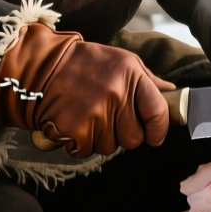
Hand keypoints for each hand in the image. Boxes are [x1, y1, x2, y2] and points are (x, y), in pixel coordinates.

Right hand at [0, 23, 175, 156]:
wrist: (39, 67)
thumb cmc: (83, 63)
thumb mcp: (121, 61)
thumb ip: (147, 79)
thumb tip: (171, 92)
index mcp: (131, 75)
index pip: (157, 112)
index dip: (159, 129)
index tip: (154, 136)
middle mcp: (116, 94)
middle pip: (134, 138)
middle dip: (124, 134)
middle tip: (109, 120)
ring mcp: (95, 113)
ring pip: (110, 147)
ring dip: (101, 138)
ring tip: (88, 117)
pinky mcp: (74, 129)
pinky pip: (86, 150)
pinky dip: (80, 143)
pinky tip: (74, 124)